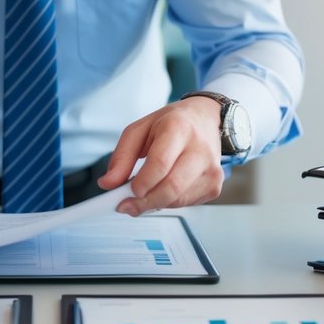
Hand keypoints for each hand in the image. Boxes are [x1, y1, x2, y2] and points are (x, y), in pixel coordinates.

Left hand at [96, 98, 224, 215]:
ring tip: (144, 194)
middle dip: (144, 202)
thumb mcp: (140, 129)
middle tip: (126, 205)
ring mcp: (212, 168)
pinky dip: (169, 202)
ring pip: (178, 199)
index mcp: (178, 128)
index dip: (142, 183)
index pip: (160, 163)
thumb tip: (107, 184)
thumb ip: (121, 156)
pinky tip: (164, 188)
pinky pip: (187, 203)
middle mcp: (199, 148)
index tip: (125, 193)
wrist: (206, 119)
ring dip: (154, 203)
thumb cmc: (172, 123)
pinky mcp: (215, 184)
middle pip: (171, 187)